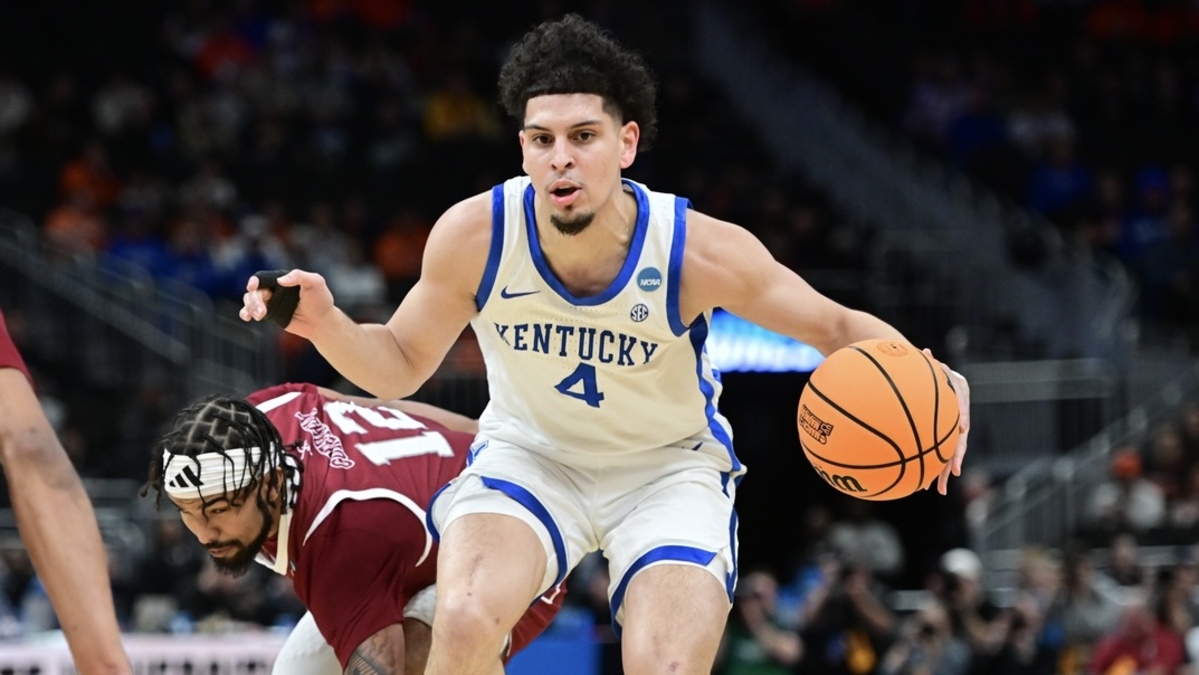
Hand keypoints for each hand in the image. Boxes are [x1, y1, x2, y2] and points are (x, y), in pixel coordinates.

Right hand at [239, 269, 334, 339]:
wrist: (322, 322)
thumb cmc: (321, 300)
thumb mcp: (315, 283)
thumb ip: (299, 276)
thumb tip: (280, 280)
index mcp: (284, 278)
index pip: (264, 277)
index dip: (255, 281)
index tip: (252, 286)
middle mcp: (275, 288)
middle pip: (255, 291)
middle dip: (254, 300)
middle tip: (262, 312)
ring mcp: (271, 301)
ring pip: (250, 300)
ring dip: (250, 307)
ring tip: (260, 316)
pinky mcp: (270, 314)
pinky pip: (252, 311)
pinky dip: (246, 312)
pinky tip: (247, 317)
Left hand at [924, 348, 970, 495]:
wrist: (933, 376)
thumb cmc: (927, 370)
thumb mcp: (929, 366)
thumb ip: (927, 364)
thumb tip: (924, 351)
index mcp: (959, 395)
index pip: (962, 407)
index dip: (963, 415)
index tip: (962, 426)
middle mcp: (959, 414)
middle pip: (959, 438)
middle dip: (956, 456)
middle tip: (955, 471)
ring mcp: (952, 427)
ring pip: (950, 451)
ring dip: (945, 470)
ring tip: (940, 489)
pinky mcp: (942, 436)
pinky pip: (938, 453)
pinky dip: (933, 469)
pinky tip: (925, 485)